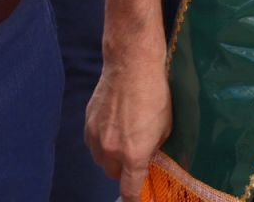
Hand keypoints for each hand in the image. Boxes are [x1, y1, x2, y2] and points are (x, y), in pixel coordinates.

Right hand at [87, 46, 172, 200]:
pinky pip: (93, 141)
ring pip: (100, 159)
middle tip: (134, 156)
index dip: (134, 197)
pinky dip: (101, 140)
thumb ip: (153, 149)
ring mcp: (96, 135)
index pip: (129, 190)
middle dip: (123, 170)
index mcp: (133, 154)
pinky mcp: (88, 120)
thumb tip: (148, 158)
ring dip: (110, 156)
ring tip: (123, 138)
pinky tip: (112, 126)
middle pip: (112, 174)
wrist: (132, 65)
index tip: (138, 197)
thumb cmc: (154, 94)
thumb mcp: (165, 128)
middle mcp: (111, 149)